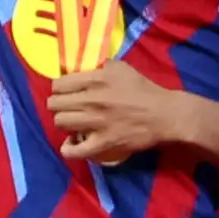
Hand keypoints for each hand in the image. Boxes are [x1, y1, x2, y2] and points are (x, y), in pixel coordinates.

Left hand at [43, 61, 179, 165]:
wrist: (164, 114)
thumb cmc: (144, 90)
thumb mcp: (122, 68)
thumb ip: (101, 66)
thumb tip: (86, 69)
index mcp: (96, 80)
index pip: (59, 84)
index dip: (59, 89)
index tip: (65, 92)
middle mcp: (91, 100)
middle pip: (54, 104)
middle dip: (58, 105)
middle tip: (67, 108)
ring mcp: (96, 123)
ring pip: (60, 123)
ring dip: (63, 123)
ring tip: (72, 123)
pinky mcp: (103, 143)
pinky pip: (75, 151)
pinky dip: (69, 149)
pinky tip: (71, 145)